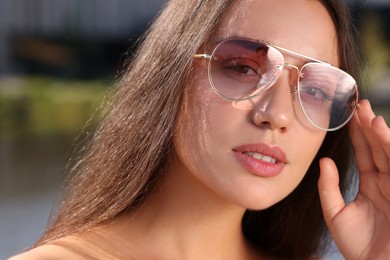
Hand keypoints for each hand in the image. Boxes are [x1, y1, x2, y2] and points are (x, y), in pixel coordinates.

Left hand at [318, 99, 389, 259]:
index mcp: (371, 185)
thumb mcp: (336, 214)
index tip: (349, 115)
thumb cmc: (359, 246)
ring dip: (381, 134)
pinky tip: (382, 132)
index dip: (357, 135)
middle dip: (369, 127)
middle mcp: (386, 182)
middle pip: (377, 148)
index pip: (364, 153)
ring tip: (370, 115)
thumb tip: (325, 161)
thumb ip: (329, 188)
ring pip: (389, 153)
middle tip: (359, 104)